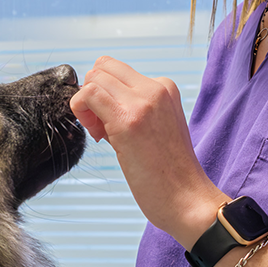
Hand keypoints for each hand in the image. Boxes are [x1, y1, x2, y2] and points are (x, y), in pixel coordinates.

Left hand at [72, 56, 227, 247]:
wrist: (187, 199)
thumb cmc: (168, 171)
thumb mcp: (157, 125)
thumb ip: (132, 107)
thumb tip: (95, 99)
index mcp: (165, 87)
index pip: (118, 70)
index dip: (106, 93)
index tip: (111, 121)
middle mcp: (155, 88)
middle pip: (103, 67)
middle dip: (93, 93)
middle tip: (102, 127)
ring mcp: (142, 102)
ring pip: (93, 77)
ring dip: (86, 105)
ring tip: (101, 134)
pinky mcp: (127, 120)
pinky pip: (88, 94)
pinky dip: (80, 110)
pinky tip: (97, 135)